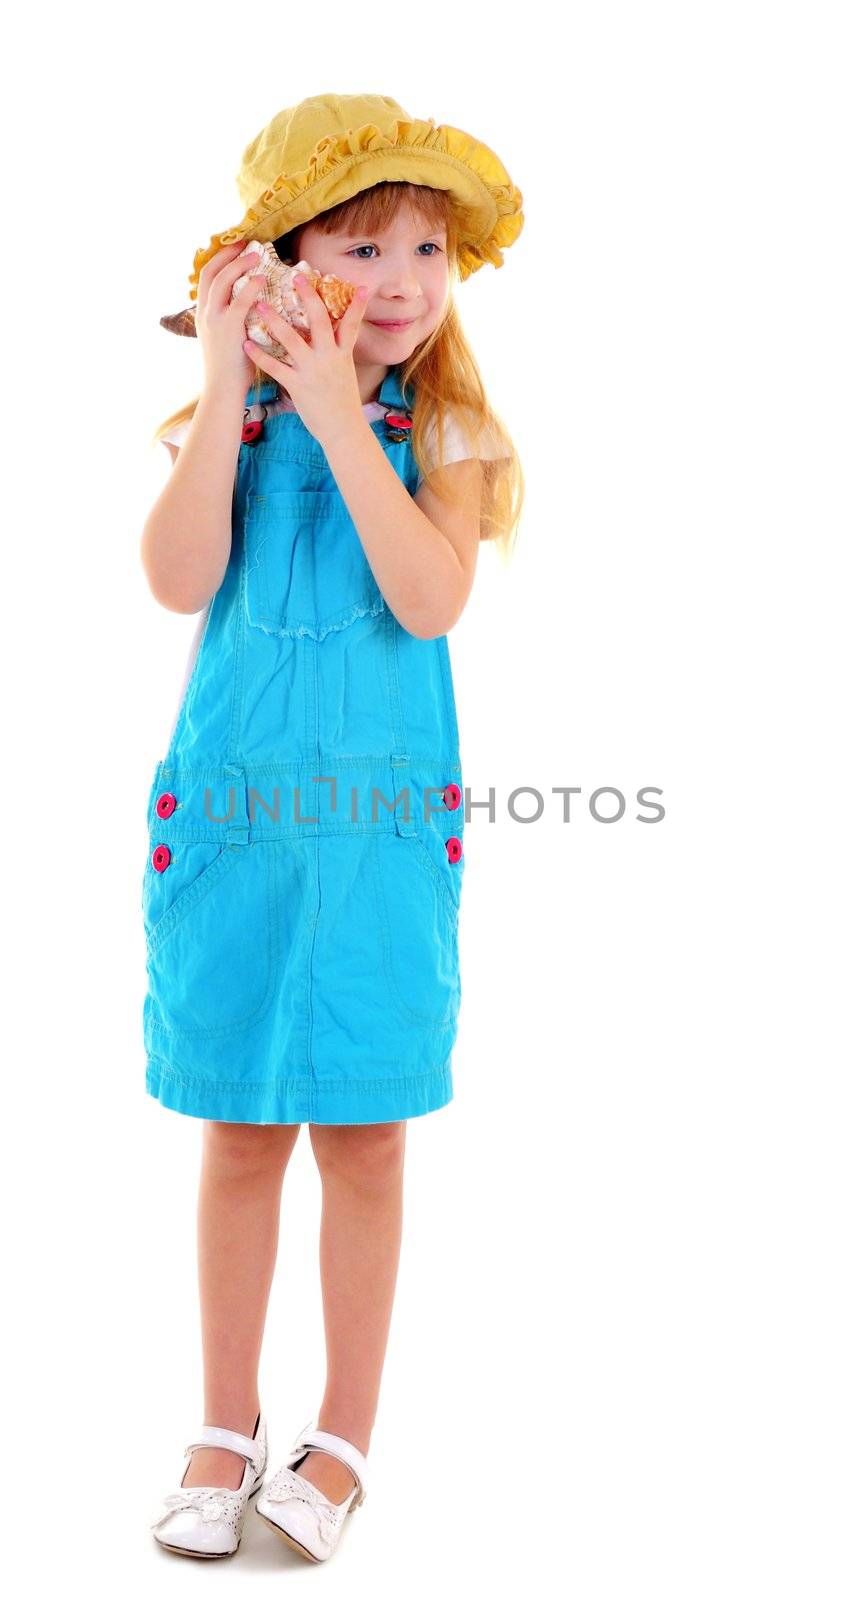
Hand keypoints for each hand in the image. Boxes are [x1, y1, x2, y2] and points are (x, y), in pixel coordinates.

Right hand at [195, 243, 269, 394]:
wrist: (224, 389)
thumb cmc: (232, 367)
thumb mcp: (226, 338)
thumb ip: (233, 319)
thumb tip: (252, 304)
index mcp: (204, 313)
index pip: (207, 276)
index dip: (219, 258)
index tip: (234, 247)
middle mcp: (206, 313)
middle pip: (211, 272)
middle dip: (227, 254)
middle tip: (245, 243)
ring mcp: (215, 320)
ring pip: (222, 281)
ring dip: (238, 264)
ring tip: (256, 255)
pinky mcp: (228, 329)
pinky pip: (239, 301)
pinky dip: (250, 287)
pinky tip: (261, 279)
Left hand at [243, 274, 370, 446]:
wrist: (343, 430)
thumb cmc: (342, 402)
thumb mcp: (345, 373)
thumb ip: (338, 352)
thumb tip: (335, 336)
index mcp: (342, 354)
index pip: (352, 324)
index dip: (357, 305)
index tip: (360, 285)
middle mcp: (328, 357)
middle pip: (319, 321)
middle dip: (308, 298)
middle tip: (295, 277)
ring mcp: (312, 371)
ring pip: (292, 340)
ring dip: (274, 321)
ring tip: (260, 305)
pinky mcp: (298, 386)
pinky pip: (276, 367)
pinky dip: (260, 356)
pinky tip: (246, 344)